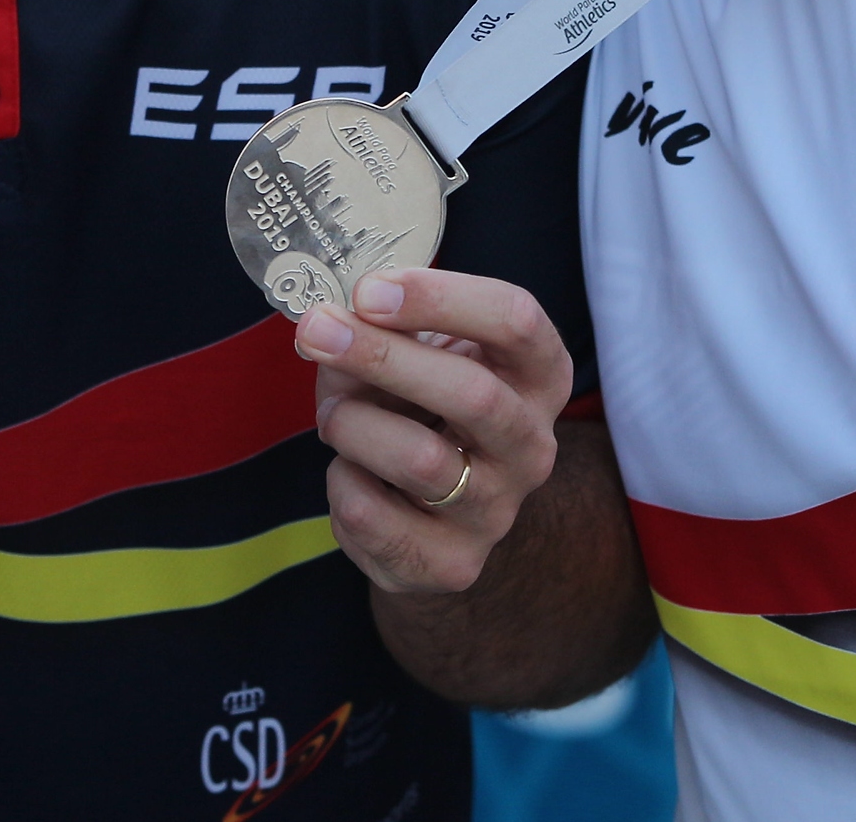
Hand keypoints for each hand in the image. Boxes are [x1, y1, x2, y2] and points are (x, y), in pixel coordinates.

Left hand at [294, 268, 573, 595]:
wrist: (435, 517)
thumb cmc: (420, 406)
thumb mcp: (416, 351)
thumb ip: (383, 327)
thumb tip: (330, 320)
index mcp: (537, 375)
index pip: (517, 321)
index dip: (439, 298)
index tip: (369, 291)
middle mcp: (532, 445)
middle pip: (474, 394)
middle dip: (383, 356)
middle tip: (318, 330)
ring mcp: (498, 511)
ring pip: (420, 459)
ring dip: (354, 424)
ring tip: (334, 414)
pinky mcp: (452, 564)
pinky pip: (372, 515)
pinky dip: (341, 480)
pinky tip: (349, 471)